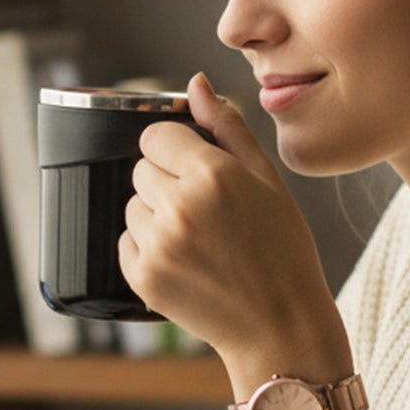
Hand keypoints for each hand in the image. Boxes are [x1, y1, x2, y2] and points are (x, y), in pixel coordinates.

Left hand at [119, 73, 351, 393]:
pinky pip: (126, 241)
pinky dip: (148, 248)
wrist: (280, 325)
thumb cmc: (283, 252)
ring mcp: (158, 244)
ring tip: (198, 239)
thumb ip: (227, 127)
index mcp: (212, 174)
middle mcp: (180, 206)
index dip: (174, 149)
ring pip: (132, 205)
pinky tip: (185, 261)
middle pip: (141, 169)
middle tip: (205, 211)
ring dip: (155, 215)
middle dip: (166, 182)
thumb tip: (196, 84)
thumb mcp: (268, 181)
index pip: (156, 136)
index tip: (194, 168)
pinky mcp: (143, 276)